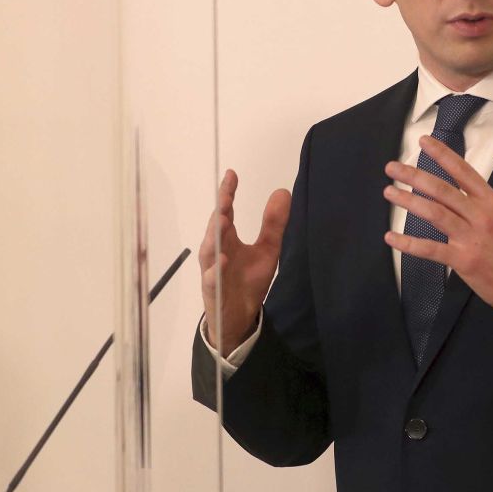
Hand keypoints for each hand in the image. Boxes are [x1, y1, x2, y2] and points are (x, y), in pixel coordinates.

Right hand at [198, 169, 290, 355]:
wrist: (239, 317)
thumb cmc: (248, 281)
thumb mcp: (268, 250)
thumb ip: (273, 224)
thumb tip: (282, 191)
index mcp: (228, 239)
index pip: (226, 211)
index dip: (227, 193)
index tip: (231, 174)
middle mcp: (217, 251)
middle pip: (215, 227)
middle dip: (219, 211)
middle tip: (226, 195)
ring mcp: (213, 271)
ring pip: (209, 251)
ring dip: (214, 236)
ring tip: (223, 220)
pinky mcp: (214, 291)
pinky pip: (211, 280)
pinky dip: (215, 271)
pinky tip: (222, 260)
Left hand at [382, 135, 492, 324]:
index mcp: (492, 202)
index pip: (464, 172)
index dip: (443, 155)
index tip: (423, 141)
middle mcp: (481, 216)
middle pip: (443, 190)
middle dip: (415, 176)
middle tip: (392, 168)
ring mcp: (471, 238)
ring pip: (435, 214)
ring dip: (409, 202)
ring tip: (389, 192)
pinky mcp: (463, 261)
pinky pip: (431, 250)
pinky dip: (409, 243)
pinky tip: (391, 237)